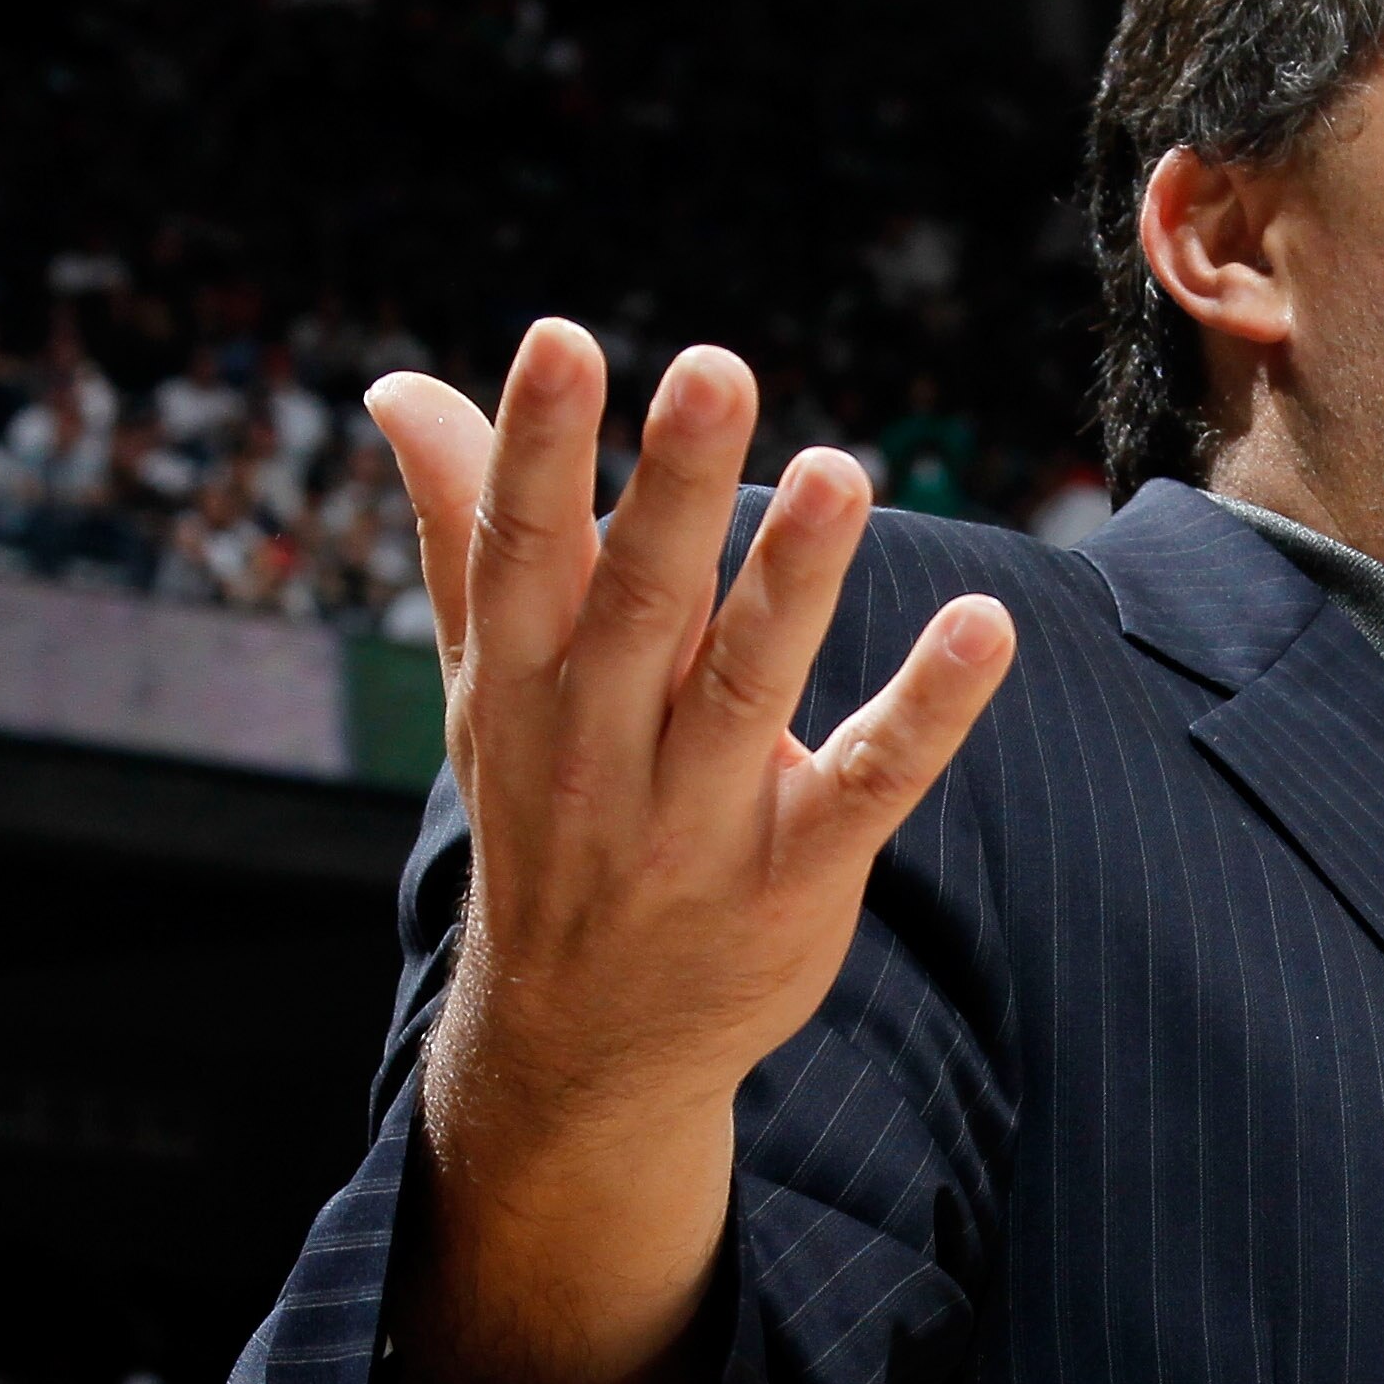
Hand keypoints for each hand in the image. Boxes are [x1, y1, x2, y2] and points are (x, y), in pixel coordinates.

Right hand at [363, 321, 1014, 1383]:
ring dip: (790, 578)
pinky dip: (926, 709)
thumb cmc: (547, 819)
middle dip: (673, 486)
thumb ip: (466, 531)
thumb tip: (401, 388)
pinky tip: (983, 626)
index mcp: (524, 682)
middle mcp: (601, 744)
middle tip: (713, 366)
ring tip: (837, 471)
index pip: (523, 549)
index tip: (560, 338)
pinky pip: (867, 783)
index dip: (534, 447)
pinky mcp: (794, 875)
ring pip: (746, 683)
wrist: (581, 1045)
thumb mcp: (491, 687)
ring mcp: (697, 816)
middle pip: (641, 599)